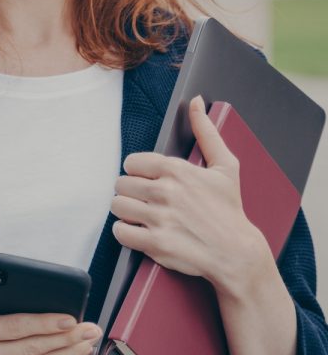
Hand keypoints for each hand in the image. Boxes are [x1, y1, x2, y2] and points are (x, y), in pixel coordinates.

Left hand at [110, 95, 264, 292]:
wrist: (237, 253)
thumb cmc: (229, 209)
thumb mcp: (225, 166)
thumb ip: (206, 132)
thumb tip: (196, 101)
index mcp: (177, 170)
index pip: (132, 162)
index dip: (138, 172)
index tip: (148, 180)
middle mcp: (165, 192)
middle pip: (121, 184)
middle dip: (131, 192)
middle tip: (144, 200)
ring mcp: (159, 218)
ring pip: (117, 206)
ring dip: (125, 211)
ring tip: (140, 215)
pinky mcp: (156, 244)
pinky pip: (120, 232)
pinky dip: (126, 233)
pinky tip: (139, 231)